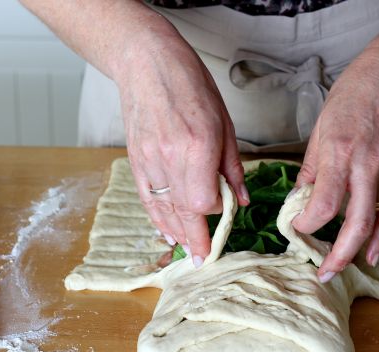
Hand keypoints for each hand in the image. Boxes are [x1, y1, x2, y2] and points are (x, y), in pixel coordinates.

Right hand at [115, 27, 248, 265]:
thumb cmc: (191, 86)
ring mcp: (149, 162)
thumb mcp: (224, 122)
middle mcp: (170, 159)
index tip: (226, 210)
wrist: (146, 64)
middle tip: (203, 260)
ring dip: (177, 234)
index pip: (207, 200)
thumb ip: (232, 166)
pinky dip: (156, 219)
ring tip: (187, 251)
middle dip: (196, 238)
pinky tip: (165, 233)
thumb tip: (243, 200)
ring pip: (164, 210)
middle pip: (184, 212)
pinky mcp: (135, 161)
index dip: (218, 211)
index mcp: (197, 147)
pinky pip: (147, 199)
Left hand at [292, 48, 378, 281]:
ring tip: (338, 269)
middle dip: (335, 253)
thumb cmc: (353, 95)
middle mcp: (365, 165)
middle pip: (353, 222)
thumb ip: (311, 167)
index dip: (306, 222)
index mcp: (338, 151)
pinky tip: (371, 254)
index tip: (294, 227)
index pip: (322, 202)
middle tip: (320, 272)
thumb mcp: (320, 128)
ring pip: (374, 222)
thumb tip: (300, 197)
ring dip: (356, 251)